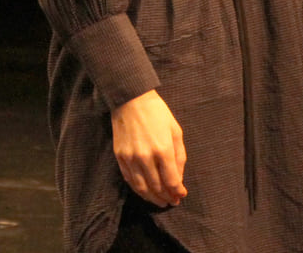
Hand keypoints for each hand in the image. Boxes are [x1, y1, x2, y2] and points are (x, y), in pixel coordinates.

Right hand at [111, 90, 187, 206]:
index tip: (182, 195)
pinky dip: (139, 190)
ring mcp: (130, 159)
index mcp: (163, 149)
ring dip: (152, 198)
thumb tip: (179, 177)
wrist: (131, 100)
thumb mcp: (175, 131)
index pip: (171, 180)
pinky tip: (146, 192)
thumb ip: (179, 156)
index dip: (178, 191)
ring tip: (160, 201)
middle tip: (172, 201)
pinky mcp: (120, 158)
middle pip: (157, 187)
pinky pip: (129, 180)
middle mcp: (146, 157)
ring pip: (142, 188)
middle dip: (166, 197)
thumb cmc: (158, 113)